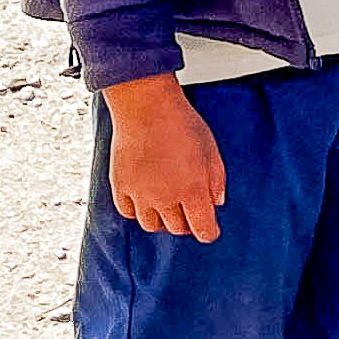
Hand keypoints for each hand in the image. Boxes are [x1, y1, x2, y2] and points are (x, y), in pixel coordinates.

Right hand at [100, 76, 224, 238]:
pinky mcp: (120, 187)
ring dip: (162, 219)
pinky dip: (137, 210)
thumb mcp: (211, 149)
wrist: (146, 107)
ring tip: (167, 204)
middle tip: (189, 211)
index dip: (209, 232)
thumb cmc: (181, 123)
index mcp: (192, 190)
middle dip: (187, 223)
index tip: (210, 230)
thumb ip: (217, 180)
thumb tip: (217, 202)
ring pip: (151, 225)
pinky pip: (128, 212)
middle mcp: (165, 198)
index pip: (203, 230)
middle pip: (177, 229)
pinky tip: (144, 199)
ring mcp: (140, 195)